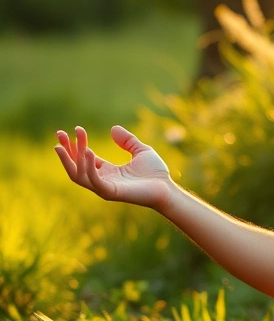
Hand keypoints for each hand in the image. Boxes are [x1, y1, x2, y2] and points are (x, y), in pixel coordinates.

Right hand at [55, 125, 173, 210]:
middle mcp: (102, 180)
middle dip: (67, 150)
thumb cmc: (155, 173)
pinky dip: (88, 167)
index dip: (78, 144)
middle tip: (60, 133)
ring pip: (78, 175)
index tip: (76, 129)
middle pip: (76, 166)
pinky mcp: (110, 192)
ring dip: (70, 159)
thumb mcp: (141, 151)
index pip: (85, 158)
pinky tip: (88, 152)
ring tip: (64, 143)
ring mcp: (104, 187)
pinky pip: (93, 180)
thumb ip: (127, 141)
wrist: (166, 188)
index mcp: (107, 171)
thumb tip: (113, 128)